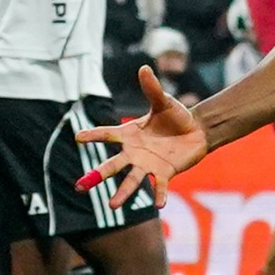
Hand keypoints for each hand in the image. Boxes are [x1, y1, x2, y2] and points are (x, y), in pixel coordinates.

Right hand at [75, 65, 207, 207]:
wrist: (197, 131)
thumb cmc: (176, 116)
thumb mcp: (164, 101)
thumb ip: (152, 88)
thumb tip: (144, 67)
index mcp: (130, 134)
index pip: (107, 134)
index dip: (93, 135)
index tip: (77, 137)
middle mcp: (135, 153)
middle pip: (112, 165)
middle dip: (96, 176)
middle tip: (79, 186)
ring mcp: (149, 165)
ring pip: (132, 180)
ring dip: (123, 193)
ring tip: (114, 206)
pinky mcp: (165, 173)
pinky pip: (161, 186)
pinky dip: (159, 194)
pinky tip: (158, 205)